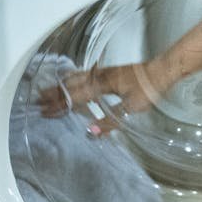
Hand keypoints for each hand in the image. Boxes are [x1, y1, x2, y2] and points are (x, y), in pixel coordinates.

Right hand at [37, 59, 175, 122]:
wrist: (163, 69)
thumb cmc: (149, 88)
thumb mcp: (131, 109)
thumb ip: (110, 122)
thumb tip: (92, 132)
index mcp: (101, 85)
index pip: (74, 97)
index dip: (59, 106)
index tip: (45, 111)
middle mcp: (100, 76)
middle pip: (71, 85)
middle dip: (54, 94)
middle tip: (38, 99)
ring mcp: (104, 71)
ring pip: (77, 77)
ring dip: (62, 85)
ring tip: (49, 89)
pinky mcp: (110, 71)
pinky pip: (85, 74)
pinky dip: (73, 79)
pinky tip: (73, 80)